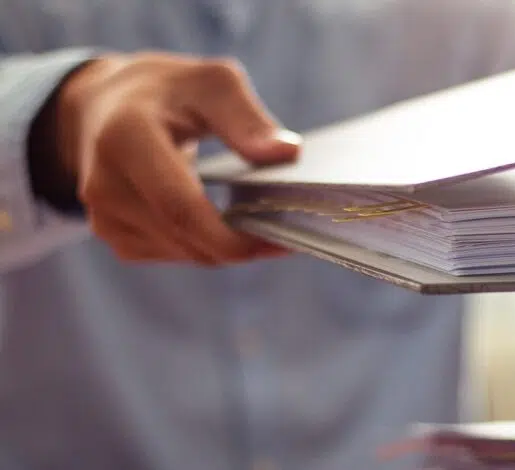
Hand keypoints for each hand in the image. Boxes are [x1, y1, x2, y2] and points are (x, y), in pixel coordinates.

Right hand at [55, 52, 300, 264]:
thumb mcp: (211, 82)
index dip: (231, 236)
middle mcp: (104, 183)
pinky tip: (225, 224)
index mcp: (126, 138)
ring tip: (260, 220)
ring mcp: (103, 214)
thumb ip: (246, 117)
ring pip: (184, 252)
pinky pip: (172, 254)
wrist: (105, 105)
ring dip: (226, 246)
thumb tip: (286, 153)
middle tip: (287, 232)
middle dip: (241, 244)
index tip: (279, 239)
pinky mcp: (112, 233)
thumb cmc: (168, 90)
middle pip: (185, 237)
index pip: (179, 207)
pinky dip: (206, 246)